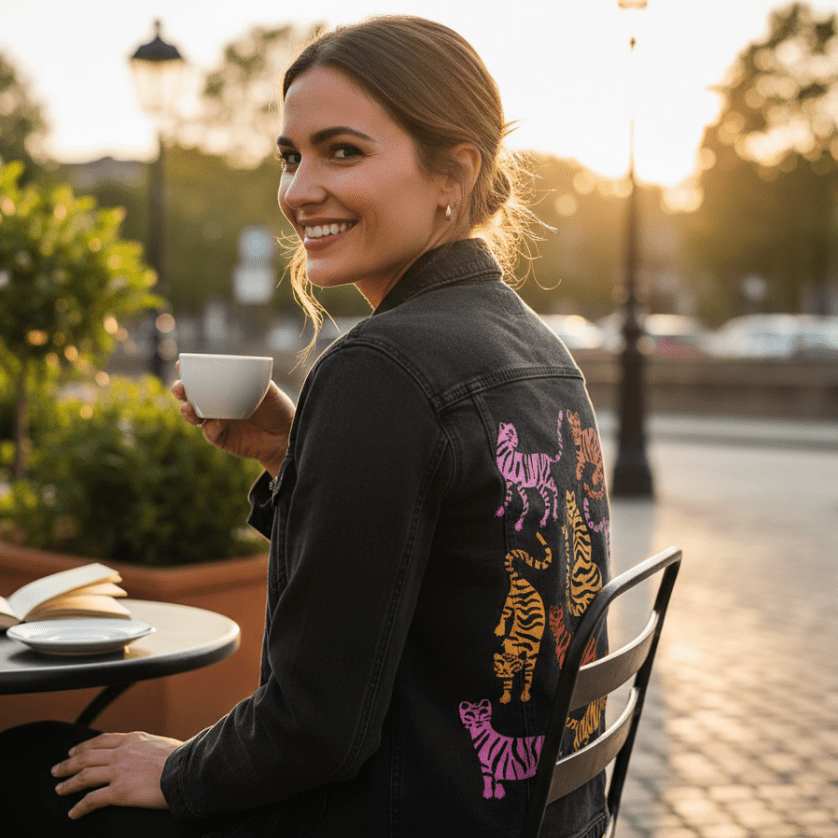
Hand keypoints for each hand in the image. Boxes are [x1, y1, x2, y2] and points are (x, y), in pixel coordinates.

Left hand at [51, 731, 181, 819]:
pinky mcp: (119, 791)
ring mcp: (118, 771)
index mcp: (133, 738)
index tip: (74, 751)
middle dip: (68, 763)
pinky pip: (92, 799)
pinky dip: (80, 807)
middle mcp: (122, 752)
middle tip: (56, 770)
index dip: (84, 746)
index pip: (101, 740)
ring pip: (84, 776)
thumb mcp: (161, 744)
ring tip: (58, 789)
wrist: (187, 770)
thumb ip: (147, 747)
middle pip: (87, 756)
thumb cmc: (182, 759)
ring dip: (68, 783)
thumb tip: (146, 752)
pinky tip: (73, 813)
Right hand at [172, 366, 295, 475]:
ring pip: (194, 416)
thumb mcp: (269, 390)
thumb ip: (257, 379)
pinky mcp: (221, 438)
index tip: (180, 365)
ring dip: (188, 411)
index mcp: (223, 387)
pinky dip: (211, 427)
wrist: (286, 435)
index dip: (188, 372)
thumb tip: (246, 368)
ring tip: (188, 407)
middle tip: (179, 388)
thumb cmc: (277, 408)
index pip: (201, 378)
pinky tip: (218, 422)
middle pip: (190, 396)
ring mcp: (216, 421)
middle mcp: (216, 404)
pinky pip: (210, 432)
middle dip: (180, 391)